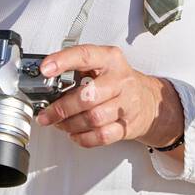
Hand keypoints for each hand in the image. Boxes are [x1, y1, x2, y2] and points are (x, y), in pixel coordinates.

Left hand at [33, 44, 181, 149]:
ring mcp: (126, 104)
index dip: (63, 61)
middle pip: (88, 96)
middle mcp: (120, 80)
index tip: (45, 69)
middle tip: (46, 114)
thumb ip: (77, 69)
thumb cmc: (118, 81)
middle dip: (62, 108)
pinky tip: (75, 134)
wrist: (148, 100)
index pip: (85, 56)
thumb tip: (46, 81)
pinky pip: (102, 136)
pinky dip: (84, 138)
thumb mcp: (102, 65)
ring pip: (93, 119)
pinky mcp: (128, 125)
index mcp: (110, 59)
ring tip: (60, 123)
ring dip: (70, 124)